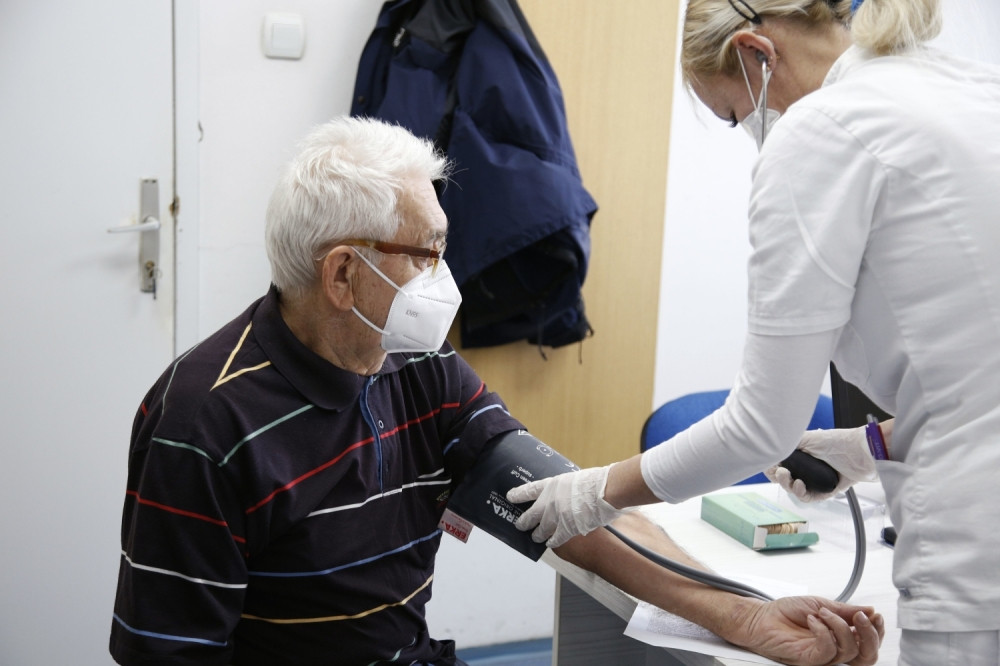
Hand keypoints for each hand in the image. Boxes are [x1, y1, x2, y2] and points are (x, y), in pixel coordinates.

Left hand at [506, 465, 626, 547]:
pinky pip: (555, 539)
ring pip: (540, 530)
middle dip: (524, 522)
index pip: (529, 490)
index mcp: (551, 485)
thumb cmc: (595, 483)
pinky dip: (552, 542)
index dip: (518, 494)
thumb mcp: (575, 480)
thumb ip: (565, 490)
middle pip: (530, 515)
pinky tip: (549, 543)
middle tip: (520, 525)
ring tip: (535, 537)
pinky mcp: (565, 529)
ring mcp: (555, 516)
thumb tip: (564, 497)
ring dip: (537, 535)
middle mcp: (549, 501)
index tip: (510, 496)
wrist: (604, 491)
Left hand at [731, 597, 883, 665]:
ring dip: (839, 626)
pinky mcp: (809, 660)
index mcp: (840, 636)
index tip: (874, 615)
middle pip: (867, 656)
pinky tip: (812, 620)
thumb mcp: (821, 604)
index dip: (877, 631)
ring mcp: (823, 657)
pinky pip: (827, 651)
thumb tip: (870, 611)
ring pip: (850, 652)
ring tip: (822, 612)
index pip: (868, 643)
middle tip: (859, 617)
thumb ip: (845, 610)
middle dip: (870, 635)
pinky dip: (823, 631)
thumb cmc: (786, 612)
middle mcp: (835, 649)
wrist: (761, 616)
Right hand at [765, 427, 876, 501]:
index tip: (770, 467)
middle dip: (779, 478)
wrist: (860, 452)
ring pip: (796, 490)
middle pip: (785, 479)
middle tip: (781, 472)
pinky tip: (800, 486)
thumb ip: (788, 443)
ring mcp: (817, 480)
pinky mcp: (827, 491)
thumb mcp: (807, 438)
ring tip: (792, 480)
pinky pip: (810, 498)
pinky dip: (802, 494)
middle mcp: (808, 468)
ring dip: (789, 486)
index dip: (773, 468)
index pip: (780, 465)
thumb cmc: (838, 441)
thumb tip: (771, 449)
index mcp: (802, 455)